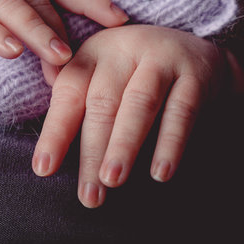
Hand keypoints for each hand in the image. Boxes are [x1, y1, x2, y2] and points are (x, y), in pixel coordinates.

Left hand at [31, 25, 237, 207]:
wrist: (199, 53)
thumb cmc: (137, 75)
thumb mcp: (104, 75)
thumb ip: (74, 100)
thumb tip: (45, 145)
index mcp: (95, 52)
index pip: (69, 92)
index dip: (55, 132)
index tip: (44, 169)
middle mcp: (125, 48)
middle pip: (103, 102)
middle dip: (92, 151)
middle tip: (88, 194)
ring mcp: (162, 58)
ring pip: (140, 104)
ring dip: (125, 145)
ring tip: (113, 181)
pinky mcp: (196, 73)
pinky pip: (181, 111)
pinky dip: (170, 143)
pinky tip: (160, 173)